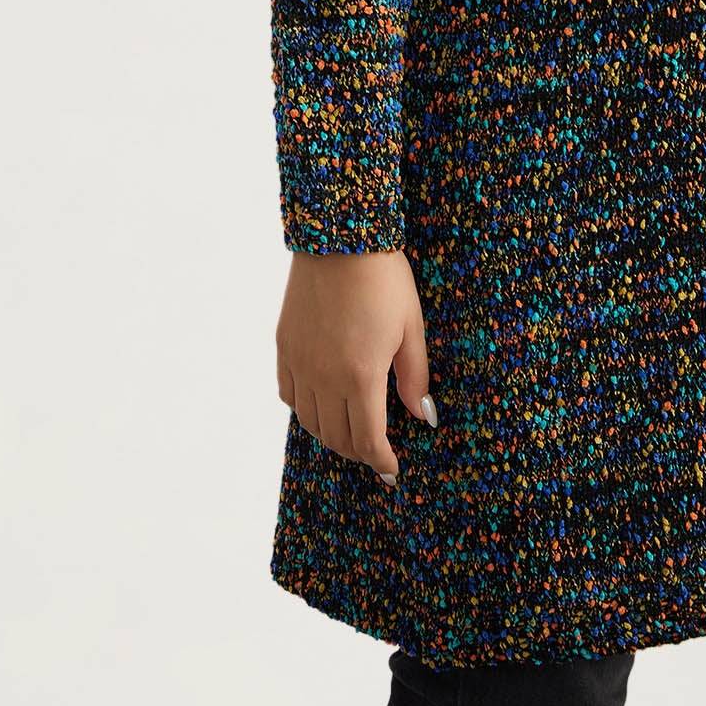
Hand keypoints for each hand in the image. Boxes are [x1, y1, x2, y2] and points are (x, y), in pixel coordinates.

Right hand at [275, 249, 438, 486]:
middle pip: (337, 437)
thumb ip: (414, 377)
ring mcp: (300, 362)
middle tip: (375, 451)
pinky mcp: (284, 346)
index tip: (392, 470)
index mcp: (360, 376)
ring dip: (331, 435)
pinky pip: (289, 394)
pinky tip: (320, 403)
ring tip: (350, 431)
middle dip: (359, 452)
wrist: (339, 236)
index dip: (381, 461)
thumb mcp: (411, 327)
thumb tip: (422, 416)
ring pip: (310, 421)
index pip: (367, 440)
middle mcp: (324, 377)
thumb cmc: (384, 278)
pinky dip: (304, 408)